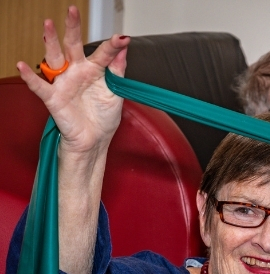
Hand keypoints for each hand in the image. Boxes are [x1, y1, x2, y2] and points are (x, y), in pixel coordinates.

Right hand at [16, 6, 129, 158]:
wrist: (95, 140)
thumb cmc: (103, 117)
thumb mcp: (115, 92)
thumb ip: (117, 70)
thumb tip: (124, 48)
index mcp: (94, 70)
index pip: (103, 53)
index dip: (113, 46)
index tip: (123, 38)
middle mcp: (77, 72)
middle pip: (73, 46)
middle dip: (72, 28)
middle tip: (73, 10)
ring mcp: (64, 83)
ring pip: (55, 58)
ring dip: (51, 42)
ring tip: (48, 25)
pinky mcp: (53, 98)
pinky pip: (39, 86)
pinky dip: (30, 76)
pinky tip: (22, 65)